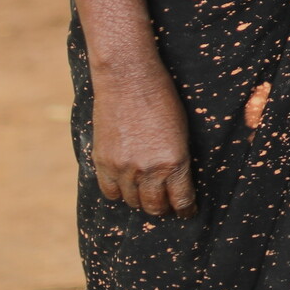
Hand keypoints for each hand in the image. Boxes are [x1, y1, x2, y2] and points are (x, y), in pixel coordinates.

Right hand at [91, 61, 196, 217]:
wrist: (128, 78)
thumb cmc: (162, 99)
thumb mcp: (181, 131)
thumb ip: (177, 159)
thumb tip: (176, 181)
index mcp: (174, 162)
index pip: (181, 200)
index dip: (185, 209)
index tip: (186, 211)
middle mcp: (148, 170)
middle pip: (155, 207)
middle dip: (163, 208)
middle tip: (167, 205)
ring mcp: (123, 168)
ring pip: (132, 201)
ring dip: (140, 200)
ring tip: (146, 194)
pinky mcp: (103, 162)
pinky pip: (109, 192)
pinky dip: (118, 192)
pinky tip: (125, 186)